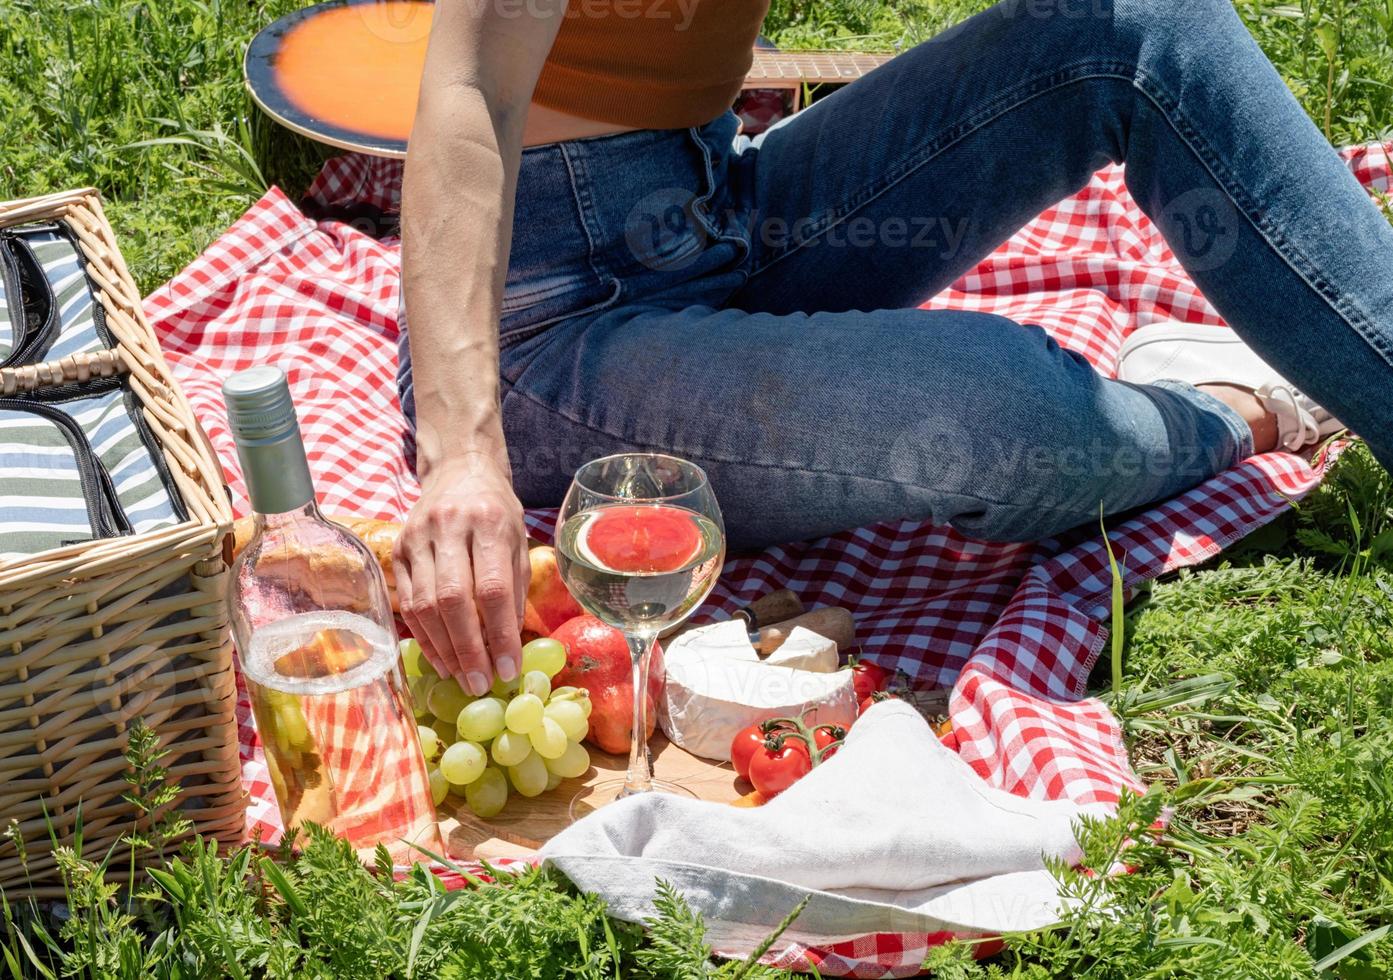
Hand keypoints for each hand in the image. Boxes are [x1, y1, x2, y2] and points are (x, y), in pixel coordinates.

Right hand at [394, 454, 529, 694]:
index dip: (500, 633)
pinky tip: (441, 657)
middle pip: (453, 599)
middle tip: (481, 683)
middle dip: (468, 649)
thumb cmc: (496, 511)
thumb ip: (515, 588)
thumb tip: (509, 644)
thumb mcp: (518, 540)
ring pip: (425, 605)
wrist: (458, 470)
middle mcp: (449, 527)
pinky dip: (425, 636)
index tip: (509, 668)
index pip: (492, 587)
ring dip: (444, 649)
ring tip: (462, 677)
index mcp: (489, 522)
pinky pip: (408, 602)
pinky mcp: (397, 549)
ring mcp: (417, 537)